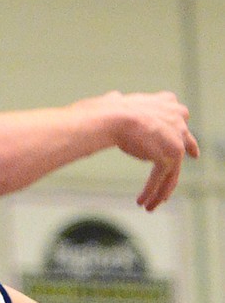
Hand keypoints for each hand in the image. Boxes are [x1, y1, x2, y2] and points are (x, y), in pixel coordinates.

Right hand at [99, 90, 198, 210]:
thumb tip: (113, 97)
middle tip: (185, 170)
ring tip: (152, 204)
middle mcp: (178, 117)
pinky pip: (163, 177)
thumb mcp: (120, 101)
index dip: (185, 137)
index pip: (181, 120)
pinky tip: (143, 201)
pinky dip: (153, 191)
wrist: (114, 118)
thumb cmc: (109, 111)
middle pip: (184, 144)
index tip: (192, 151)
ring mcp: (178, 136)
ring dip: (162, 189)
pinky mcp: (173, 153)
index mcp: (168, 102)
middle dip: (185, 159)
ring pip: (174, 168)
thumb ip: (121, 101)